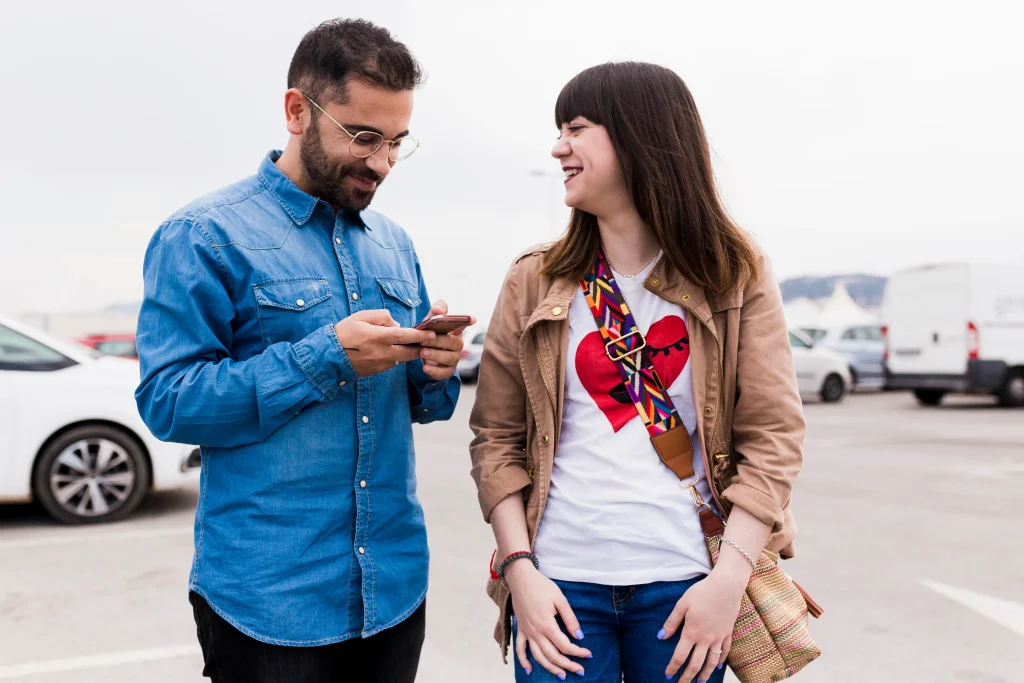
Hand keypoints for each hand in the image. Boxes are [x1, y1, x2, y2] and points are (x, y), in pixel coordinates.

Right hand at [333, 310, 435, 376]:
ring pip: (403, 358)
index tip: (432, 333)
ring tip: (420, 345)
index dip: (419, 335)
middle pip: (409, 352)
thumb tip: (397, 325)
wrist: (328, 356)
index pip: (404, 336)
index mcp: (376, 337)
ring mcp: (379, 363)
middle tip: (434, 341)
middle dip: (423, 347)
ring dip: (413, 352)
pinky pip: (394, 363)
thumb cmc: (344, 332)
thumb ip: (382, 317)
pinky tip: (402, 350)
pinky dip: (400, 356)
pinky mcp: (377, 370)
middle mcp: (380, 352)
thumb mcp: (361, 317)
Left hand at [417, 300, 476, 381]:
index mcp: (454, 330)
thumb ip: (434, 313)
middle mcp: (457, 344)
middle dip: (438, 342)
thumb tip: (437, 310)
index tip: (471, 319)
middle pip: (453, 343)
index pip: (464, 323)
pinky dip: (434, 371)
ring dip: (436, 355)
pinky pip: (444, 372)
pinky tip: (425, 368)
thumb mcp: (430, 322)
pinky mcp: (447, 371)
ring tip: (422, 353)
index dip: (468, 320)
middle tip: (423, 341)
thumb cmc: (429, 334)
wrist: (421, 353)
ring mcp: (453, 358)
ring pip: (449, 358)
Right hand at [504, 560, 591, 677]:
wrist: (520, 578)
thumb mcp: (560, 599)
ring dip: (550, 668)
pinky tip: (530, 671)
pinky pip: (520, 649)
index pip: (565, 646)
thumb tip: (579, 636)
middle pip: (553, 655)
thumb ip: (570, 619)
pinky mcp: (520, 629)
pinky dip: (523, 662)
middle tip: (580, 671)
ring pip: (538, 657)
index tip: (588, 654)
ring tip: (562, 675)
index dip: (578, 652)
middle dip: (568, 665)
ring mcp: (526, 632)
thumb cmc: (542, 586)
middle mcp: (536, 632)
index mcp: (547, 625)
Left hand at [660, 570, 745, 680]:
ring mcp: (718, 637)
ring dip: (705, 674)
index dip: (673, 667)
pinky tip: (718, 666)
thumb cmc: (702, 592)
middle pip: (696, 664)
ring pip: (712, 662)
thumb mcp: (682, 604)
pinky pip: (725, 651)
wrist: (726, 586)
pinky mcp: (728, 633)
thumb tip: (660, 637)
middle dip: (687, 677)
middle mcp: (705, 639)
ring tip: (700, 682)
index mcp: (691, 632)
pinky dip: (721, 661)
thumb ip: (672, 622)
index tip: (667, 675)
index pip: (680, 656)